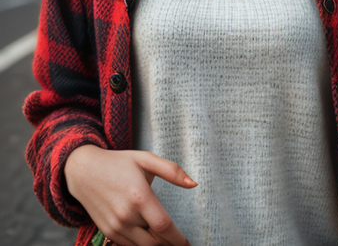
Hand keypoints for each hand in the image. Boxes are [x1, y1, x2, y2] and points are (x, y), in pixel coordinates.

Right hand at [64, 145, 196, 245]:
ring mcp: (115, 226)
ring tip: (167, 241)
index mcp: (139, 196)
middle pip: (155, 241)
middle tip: (181, 243)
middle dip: (170, 244)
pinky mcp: (108, 231)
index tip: (188, 243)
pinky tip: (150, 239)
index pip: (164, 226)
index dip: (178, 238)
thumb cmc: (118, 163)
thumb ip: (172, 171)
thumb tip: (194, 184)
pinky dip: (141, 245)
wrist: (83, 171)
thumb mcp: (145, 159)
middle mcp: (126, 215)